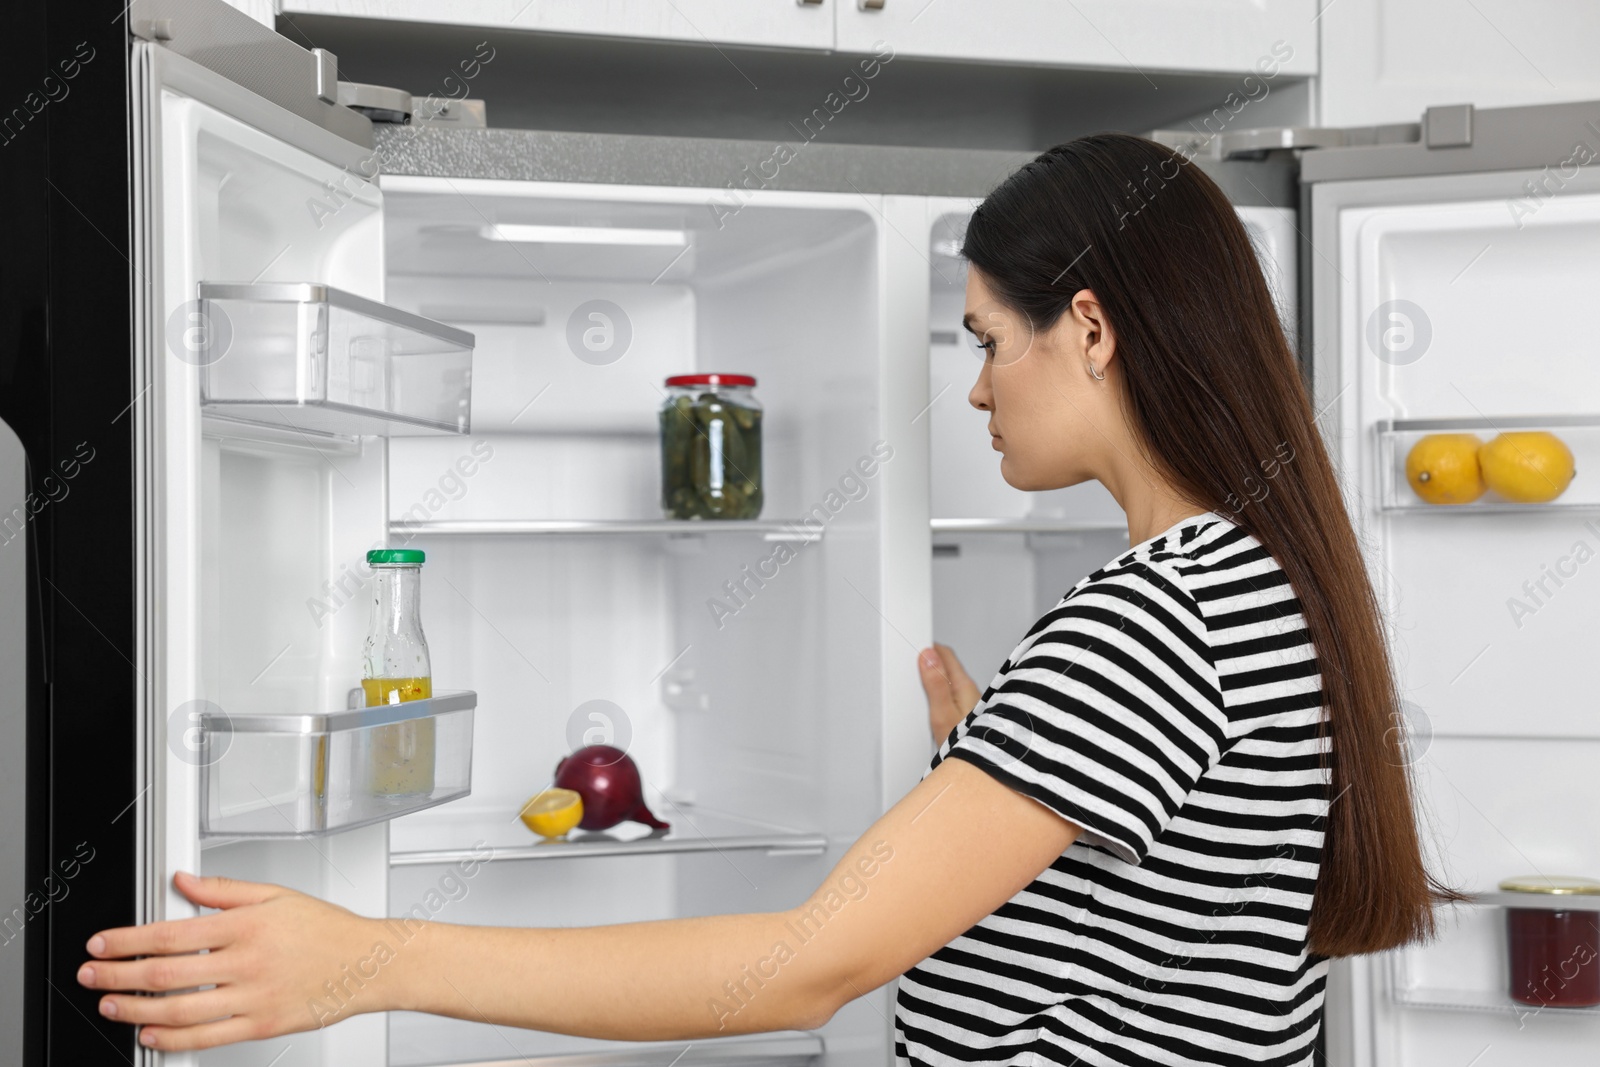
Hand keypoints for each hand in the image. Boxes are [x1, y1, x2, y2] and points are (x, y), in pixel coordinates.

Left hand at [77, 871, 385, 1050]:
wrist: (368, 963)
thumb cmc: (327, 930)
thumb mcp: (276, 895)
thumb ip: (223, 890)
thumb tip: (182, 880)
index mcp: (247, 926)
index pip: (171, 933)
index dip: (128, 940)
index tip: (102, 944)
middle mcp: (247, 962)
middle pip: (167, 974)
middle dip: (119, 975)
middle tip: (92, 975)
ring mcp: (254, 997)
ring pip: (180, 1010)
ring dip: (136, 1009)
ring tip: (111, 1004)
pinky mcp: (263, 1024)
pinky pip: (208, 1038)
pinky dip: (172, 1039)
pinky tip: (151, 1033)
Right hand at [917, 643, 980, 742]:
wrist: (986, 769)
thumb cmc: (966, 745)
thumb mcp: (943, 714)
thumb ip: (936, 684)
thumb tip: (928, 656)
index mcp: (964, 685)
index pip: (944, 654)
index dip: (927, 648)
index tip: (911, 649)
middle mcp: (970, 691)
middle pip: (947, 667)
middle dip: (930, 662)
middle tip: (911, 663)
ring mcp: (971, 703)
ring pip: (950, 682)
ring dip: (935, 680)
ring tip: (918, 682)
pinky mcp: (969, 716)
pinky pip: (952, 697)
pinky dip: (940, 695)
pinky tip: (931, 705)